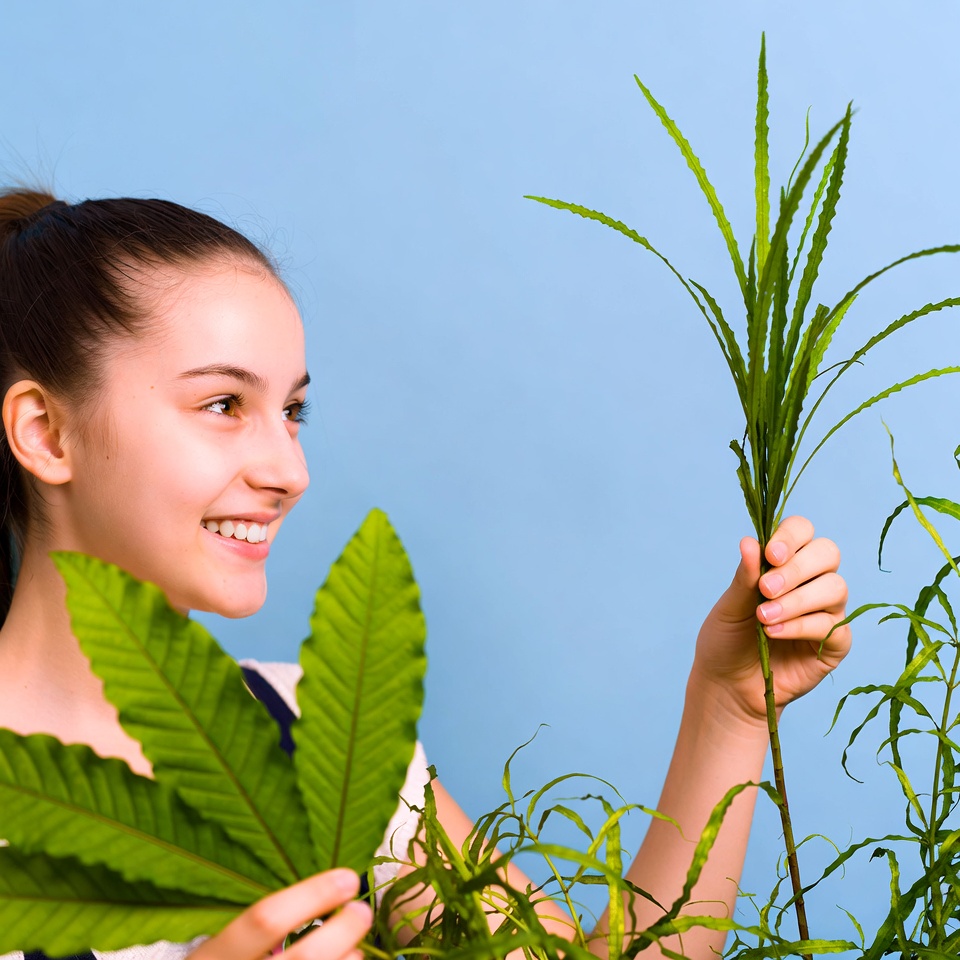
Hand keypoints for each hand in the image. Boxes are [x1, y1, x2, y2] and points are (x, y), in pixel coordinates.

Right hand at [188, 869, 371, 958]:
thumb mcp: (219, 954)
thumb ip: (253, 934)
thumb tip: (317, 899)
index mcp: (211, 959)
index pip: (264, 919)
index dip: (312, 896)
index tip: (347, 878)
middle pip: (302, 959)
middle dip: (341, 931)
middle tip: (362, 910)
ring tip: (357, 947)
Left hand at [689, 516, 849, 725]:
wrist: (727, 685)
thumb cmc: (727, 640)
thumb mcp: (729, 606)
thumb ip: (745, 576)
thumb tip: (749, 541)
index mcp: (784, 562)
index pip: (802, 531)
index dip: (790, 537)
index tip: (770, 555)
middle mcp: (811, 581)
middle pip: (827, 553)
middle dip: (797, 569)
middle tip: (765, 590)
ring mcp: (827, 611)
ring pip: (835, 587)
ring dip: (797, 600)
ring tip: (764, 618)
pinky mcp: (836, 642)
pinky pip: (832, 625)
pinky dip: (801, 626)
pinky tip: (774, 633)